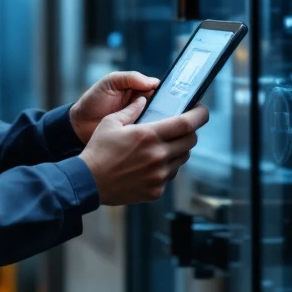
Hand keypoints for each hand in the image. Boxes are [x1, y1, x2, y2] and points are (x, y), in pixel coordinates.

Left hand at [69, 71, 159, 144]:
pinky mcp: (136, 133)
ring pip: (158, 118)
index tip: (172, 95)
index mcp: (137, 89)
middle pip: (162, 104)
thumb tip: (152, 82)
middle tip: (167, 109)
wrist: (80, 124)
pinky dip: (151, 131)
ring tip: (160, 120)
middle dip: (166, 106)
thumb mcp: (110, 82)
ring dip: (159, 119)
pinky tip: (153, 131)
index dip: (165, 90)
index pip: (158, 87)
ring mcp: (140, 119)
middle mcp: (142, 104)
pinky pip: (149, 131)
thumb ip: (130, 78)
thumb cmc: (93, 100)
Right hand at [78, 100, 208, 204]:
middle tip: (181, 128)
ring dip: (178, 150)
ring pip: (182, 158)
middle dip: (190, 132)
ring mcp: (159, 175)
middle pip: (190, 141)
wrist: (89, 182)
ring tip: (161, 146)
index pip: (186, 124)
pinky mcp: (157, 190)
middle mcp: (158, 155)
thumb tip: (144, 101)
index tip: (202, 110)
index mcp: (148, 135)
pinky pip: (171, 175)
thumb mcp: (110, 123)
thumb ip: (130, 110)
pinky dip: (166, 167)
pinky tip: (150, 164)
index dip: (199, 115)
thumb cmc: (98, 151)